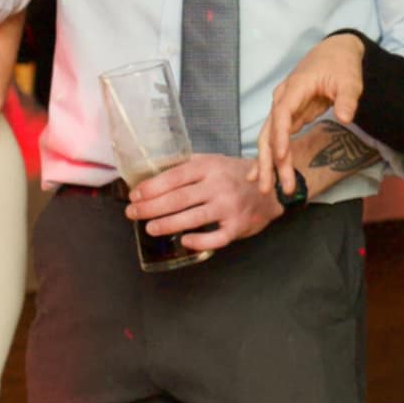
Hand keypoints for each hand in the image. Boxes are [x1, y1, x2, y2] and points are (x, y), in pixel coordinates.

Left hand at [128, 155, 281, 250]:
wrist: (270, 188)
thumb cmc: (234, 174)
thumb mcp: (213, 161)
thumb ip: (186, 165)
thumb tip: (152, 171)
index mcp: (209, 167)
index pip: (174, 176)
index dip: (152, 187)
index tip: (134, 195)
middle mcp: (218, 185)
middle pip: (178, 198)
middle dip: (151, 207)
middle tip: (132, 213)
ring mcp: (229, 206)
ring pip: (193, 218)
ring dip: (167, 224)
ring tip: (149, 228)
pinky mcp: (238, 226)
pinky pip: (216, 237)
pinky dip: (199, 240)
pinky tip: (184, 241)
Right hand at [255, 33, 364, 194]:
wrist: (335, 52)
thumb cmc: (341, 65)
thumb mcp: (350, 80)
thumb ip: (348, 98)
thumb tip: (346, 117)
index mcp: (296, 87)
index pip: (282, 113)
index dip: (280, 136)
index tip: (282, 157)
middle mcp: (283, 98)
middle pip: (269, 131)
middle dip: (268, 160)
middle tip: (268, 187)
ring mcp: (284, 107)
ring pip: (269, 138)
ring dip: (268, 163)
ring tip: (265, 189)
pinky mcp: (289, 115)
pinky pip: (276, 138)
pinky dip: (270, 156)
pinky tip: (261, 174)